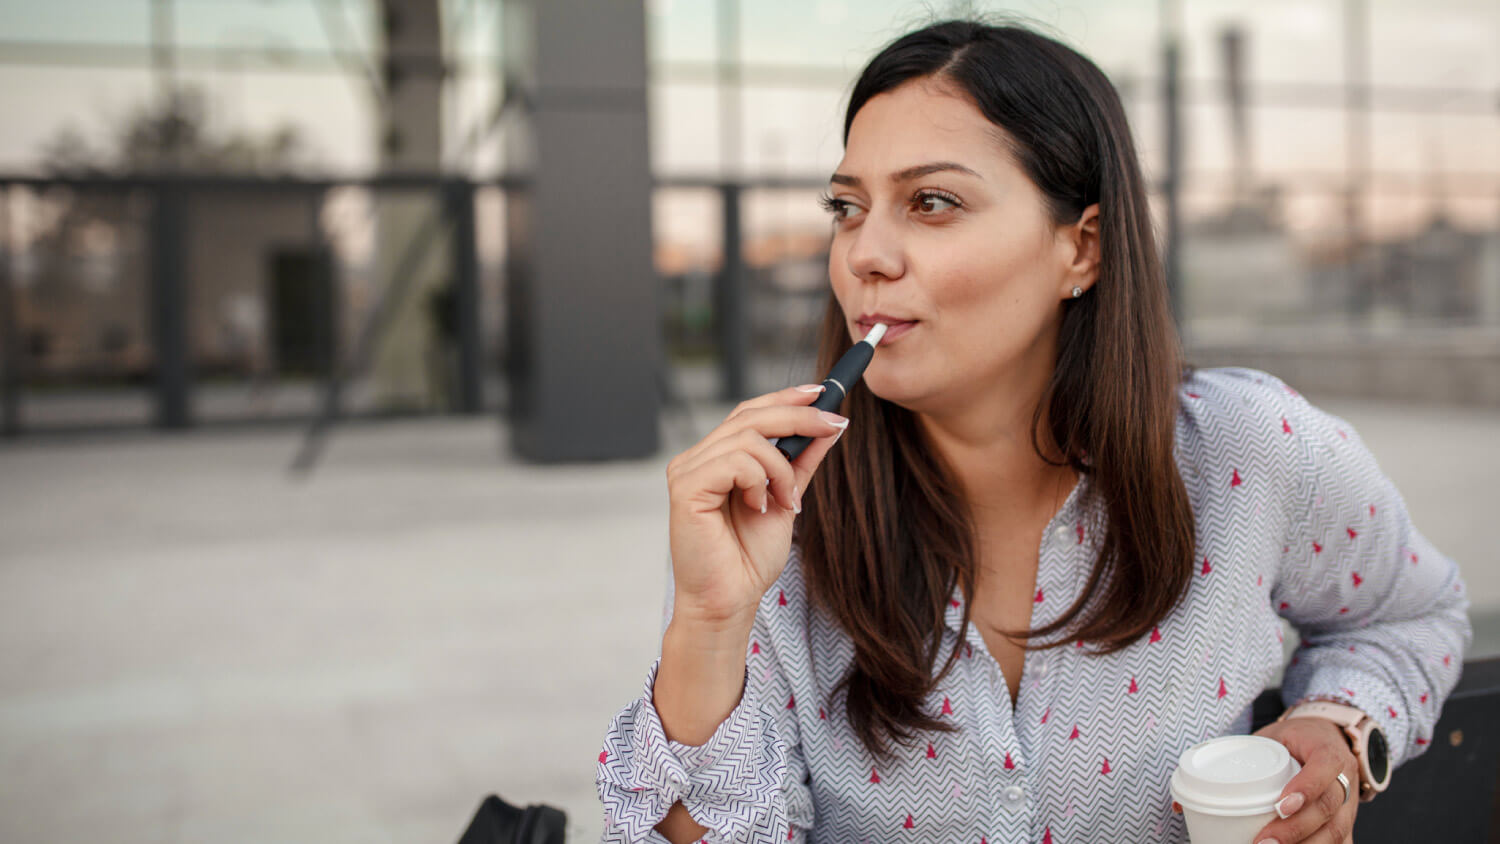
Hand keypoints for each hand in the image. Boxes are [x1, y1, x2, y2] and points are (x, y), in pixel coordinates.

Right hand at [665, 384, 848, 628]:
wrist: (729, 602)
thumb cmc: (748, 558)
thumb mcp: (787, 499)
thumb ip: (802, 462)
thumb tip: (830, 425)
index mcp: (716, 458)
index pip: (749, 412)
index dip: (786, 397)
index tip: (823, 393)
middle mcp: (697, 458)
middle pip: (750, 415)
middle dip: (798, 417)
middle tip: (833, 425)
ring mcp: (688, 471)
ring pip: (748, 438)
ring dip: (782, 468)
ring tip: (788, 502)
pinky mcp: (685, 487)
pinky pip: (735, 461)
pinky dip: (760, 481)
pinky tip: (761, 507)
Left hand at [1172, 718, 1358, 841]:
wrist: (1329, 737)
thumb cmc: (1292, 739)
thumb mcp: (1268, 737)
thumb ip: (1231, 760)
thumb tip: (1181, 801)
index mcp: (1328, 751)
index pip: (1324, 768)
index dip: (1305, 788)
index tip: (1280, 805)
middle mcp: (1345, 779)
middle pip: (1328, 809)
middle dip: (1296, 830)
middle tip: (1263, 843)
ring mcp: (1349, 804)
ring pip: (1336, 832)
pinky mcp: (1345, 823)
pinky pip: (1340, 843)